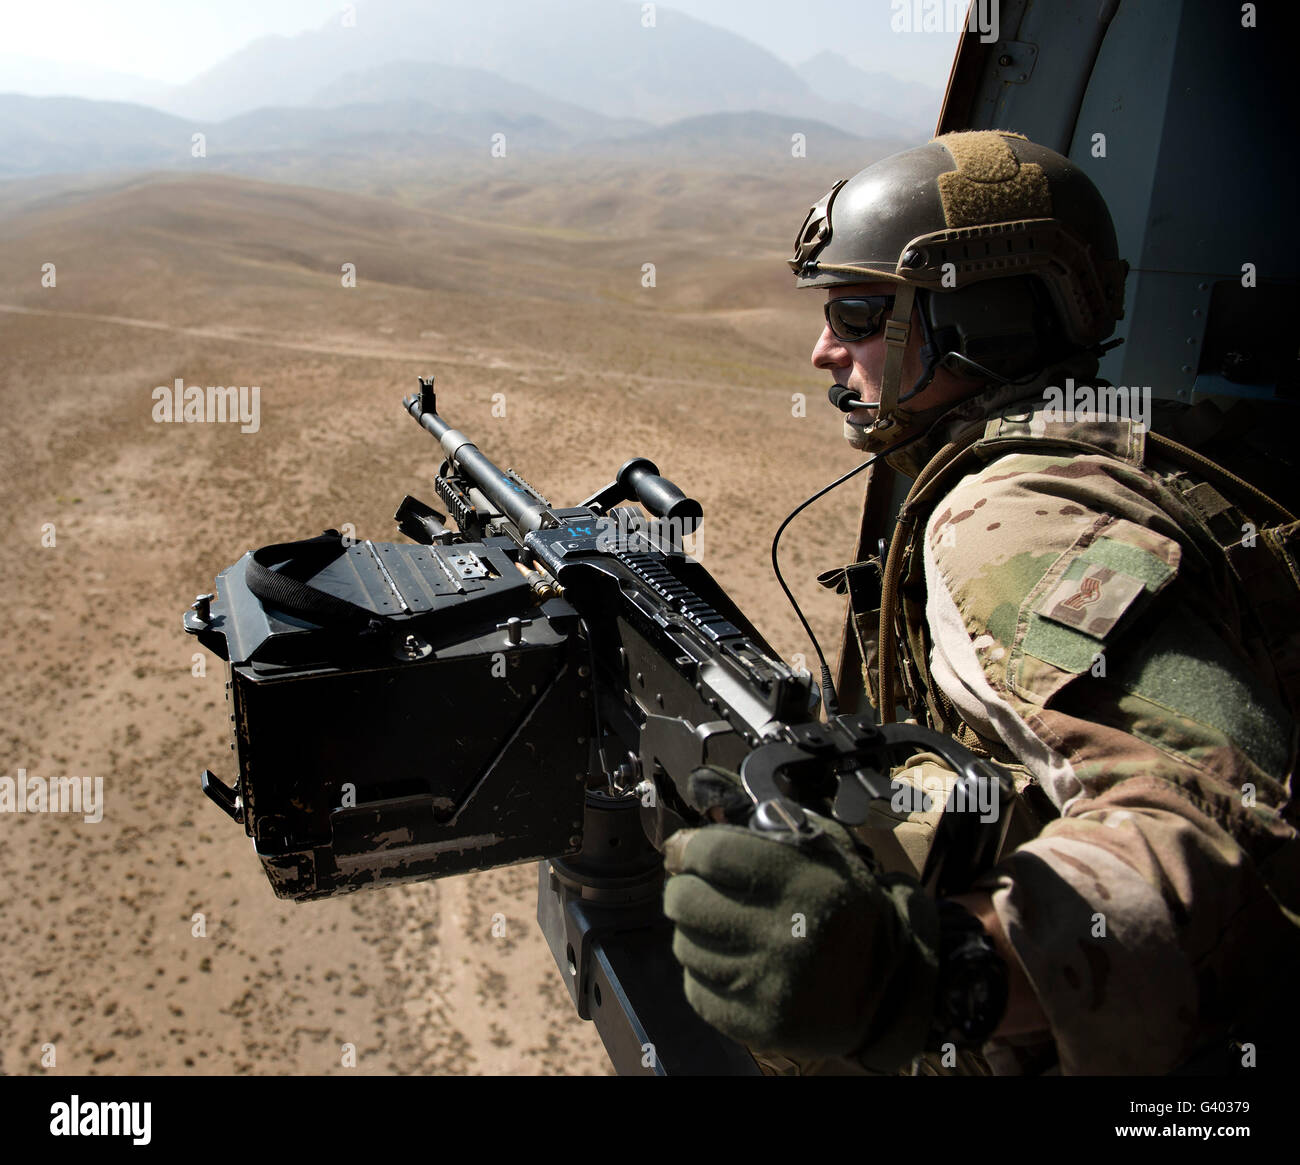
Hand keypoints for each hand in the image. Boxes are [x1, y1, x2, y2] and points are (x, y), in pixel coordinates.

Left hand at [662, 767, 941, 1068]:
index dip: (688, 848)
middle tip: (703, 889)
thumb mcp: (828, 851)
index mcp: (802, 884)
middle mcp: (781, 935)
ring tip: (729, 928)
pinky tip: (735, 963)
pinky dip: (706, 972)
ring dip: (697, 932)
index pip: (711, 853)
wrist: (886, 988)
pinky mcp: (754, 1023)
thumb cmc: (846, 908)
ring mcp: (765, 985)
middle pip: (684, 899)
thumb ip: (770, 827)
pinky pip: (695, 987)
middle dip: (686, 887)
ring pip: (684, 944)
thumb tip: (700, 820)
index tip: (686, 850)